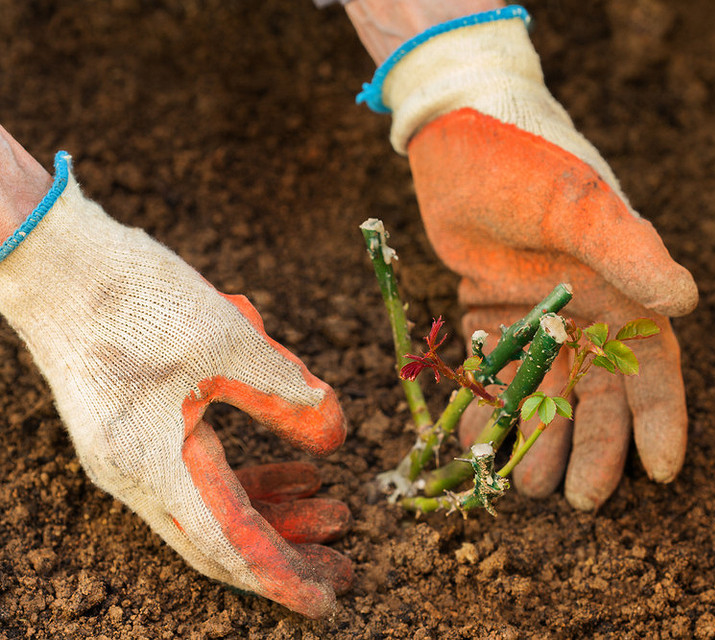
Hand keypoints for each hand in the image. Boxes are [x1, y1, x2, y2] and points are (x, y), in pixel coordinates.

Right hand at [0, 153, 350, 616]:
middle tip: (346, 566)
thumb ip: (288, 396)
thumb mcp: (231, 343)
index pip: (231, 543)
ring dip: (274, 515)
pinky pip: (199, 478)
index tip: (330, 600)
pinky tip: (296, 471)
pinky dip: (248, 482)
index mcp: (155, 463)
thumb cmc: (138, 298)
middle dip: (287, 555)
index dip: (284, 576)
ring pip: (213, 509)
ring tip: (334, 511)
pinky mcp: (136, 433)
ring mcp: (131, 456)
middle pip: (222, 539)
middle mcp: (136, 475)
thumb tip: (337, 437)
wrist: (57, 263)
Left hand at [376, 9, 697, 509]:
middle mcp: (587, 313)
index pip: (653, 366)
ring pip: (547, 394)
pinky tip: (475, 440)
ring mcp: (538, 320)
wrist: (459, 134)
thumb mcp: (578, 203)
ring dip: (540, 438)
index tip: (663, 471)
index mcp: (622, 290)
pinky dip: (489, 408)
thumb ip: (627, 249)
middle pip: (600, 395)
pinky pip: (496, 376)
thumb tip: (688, 300)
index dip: (661, 418)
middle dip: (595, 448)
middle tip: (582, 500)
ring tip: (525, 482)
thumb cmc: (527, 162)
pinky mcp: (491, 318)